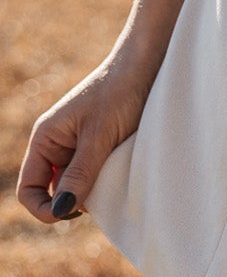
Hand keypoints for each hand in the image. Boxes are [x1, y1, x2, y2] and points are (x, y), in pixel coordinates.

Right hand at [16, 52, 156, 224]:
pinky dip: (107, 180)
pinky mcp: (100, 148)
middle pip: (55, 192)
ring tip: (116, 174)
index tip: (72, 212)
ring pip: (78, 186)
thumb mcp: (99, 136)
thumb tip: (60, 211)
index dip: (44, 208)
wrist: (148, 64)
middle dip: (75, 200)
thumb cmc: (120, 92)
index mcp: (45, 139)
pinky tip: (124, 170)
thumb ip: (80, 173)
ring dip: (95, 190)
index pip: (28, 189)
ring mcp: (79, 147)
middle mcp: (57, 146)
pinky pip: (96, 176)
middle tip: (104, 191)